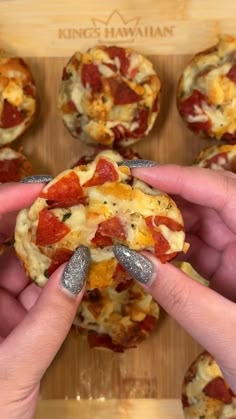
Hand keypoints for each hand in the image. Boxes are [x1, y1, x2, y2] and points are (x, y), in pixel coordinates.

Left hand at [0, 183, 88, 418]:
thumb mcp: (15, 370)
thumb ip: (51, 319)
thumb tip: (82, 267)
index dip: (6, 203)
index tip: (43, 189)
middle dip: (30, 222)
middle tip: (68, 206)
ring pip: (13, 265)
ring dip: (46, 255)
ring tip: (79, 238)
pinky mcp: (3, 318)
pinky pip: (25, 290)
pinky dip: (49, 284)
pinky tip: (72, 275)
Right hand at [114, 164, 235, 391]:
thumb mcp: (228, 334)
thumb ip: (180, 296)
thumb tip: (129, 258)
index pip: (224, 193)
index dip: (181, 177)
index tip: (139, 173)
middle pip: (211, 201)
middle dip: (168, 194)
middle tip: (126, 192)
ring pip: (203, 223)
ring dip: (167, 221)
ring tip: (129, 218)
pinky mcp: (232, 269)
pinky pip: (200, 247)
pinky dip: (173, 245)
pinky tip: (149, 247)